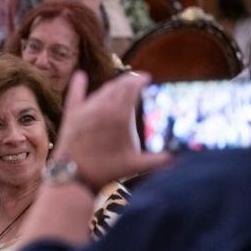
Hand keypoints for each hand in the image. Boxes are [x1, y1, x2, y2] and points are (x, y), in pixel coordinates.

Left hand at [52, 71, 170, 189]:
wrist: (75, 175)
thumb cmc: (106, 170)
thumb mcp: (136, 165)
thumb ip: (159, 160)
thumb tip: (179, 160)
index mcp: (120, 115)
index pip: (131, 88)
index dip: (140, 80)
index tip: (146, 78)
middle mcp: (102, 107)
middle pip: (117, 86)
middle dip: (128, 80)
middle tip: (136, 80)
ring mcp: (85, 110)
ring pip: (100, 91)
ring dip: (112, 86)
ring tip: (120, 85)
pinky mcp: (71, 115)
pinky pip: (75, 94)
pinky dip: (78, 84)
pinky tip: (80, 75)